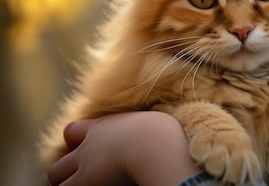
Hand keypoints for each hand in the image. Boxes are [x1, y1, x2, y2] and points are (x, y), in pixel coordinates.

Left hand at [47, 111, 201, 185]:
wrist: (155, 145)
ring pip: (55, 174)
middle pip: (62, 151)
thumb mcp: (159, 125)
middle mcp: (90, 143)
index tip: (94, 153)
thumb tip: (176, 131)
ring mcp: (85, 162)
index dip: (80, 142)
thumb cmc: (167, 134)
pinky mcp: (84, 180)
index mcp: (105, 126)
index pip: (75, 130)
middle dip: (68, 166)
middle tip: (86, 176)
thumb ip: (153, 128)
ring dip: (67, 182)